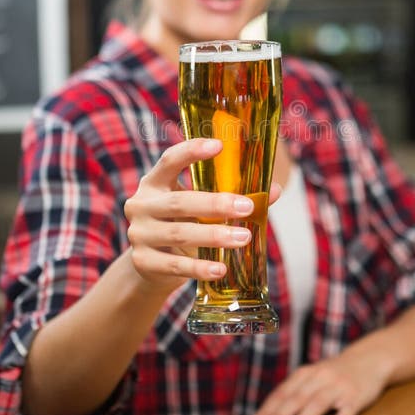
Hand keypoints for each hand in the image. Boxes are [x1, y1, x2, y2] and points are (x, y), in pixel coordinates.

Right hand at [125, 138, 280, 283]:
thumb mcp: (198, 208)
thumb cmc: (181, 225)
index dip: (191, 151)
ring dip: (214, 236)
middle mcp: (142, 205)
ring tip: (244, 237)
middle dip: (215, 204)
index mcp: (155, 183)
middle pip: (180, 201)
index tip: (219, 145)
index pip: (169, 160)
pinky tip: (221, 269)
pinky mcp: (143, 262)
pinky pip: (176, 265)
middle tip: (247, 206)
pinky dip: (200, 267)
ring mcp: (140, 234)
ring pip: (180, 233)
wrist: (149, 265)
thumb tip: (274, 190)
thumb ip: (230, 197)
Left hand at [249, 342, 391, 414]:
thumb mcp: (312, 377)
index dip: (267, 410)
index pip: (282, 393)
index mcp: (305, 374)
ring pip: (318, 403)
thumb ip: (294, 392)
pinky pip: (349, 409)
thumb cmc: (333, 374)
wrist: (369, 359)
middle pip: (296, 398)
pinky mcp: (357, 396)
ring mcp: (339, 386)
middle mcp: (320, 378)